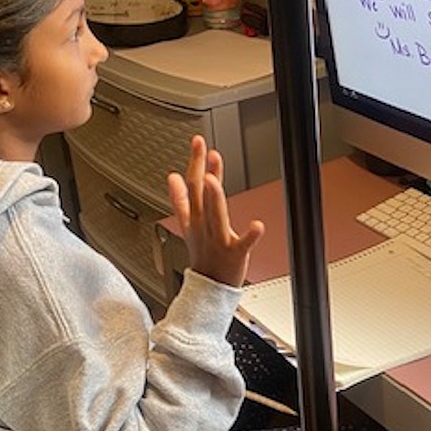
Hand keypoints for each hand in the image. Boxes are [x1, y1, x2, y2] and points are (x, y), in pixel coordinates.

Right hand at [168, 135, 264, 287]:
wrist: (209, 288)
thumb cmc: (203, 255)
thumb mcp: (187, 225)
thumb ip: (182, 200)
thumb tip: (173, 177)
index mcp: (194, 218)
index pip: (191, 186)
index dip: (194, 164)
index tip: (198, 142)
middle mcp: (204, 226)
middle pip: (199, 194)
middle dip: (199, 169)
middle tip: (202, 146)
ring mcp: (218, 239)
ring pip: (214, 214)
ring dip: (213, 197)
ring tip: (212, 178)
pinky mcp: (235, 253)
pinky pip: (242, 243)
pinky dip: (250, 235)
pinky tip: (258, 225)